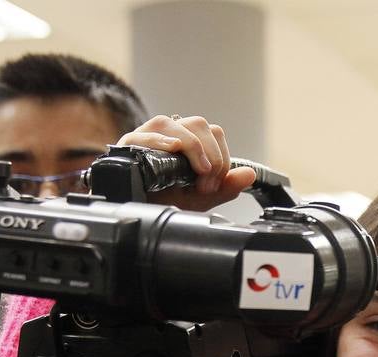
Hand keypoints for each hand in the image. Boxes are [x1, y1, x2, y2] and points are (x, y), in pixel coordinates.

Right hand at [117, 114, 256, 210]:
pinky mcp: (128, 144)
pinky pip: (145, 134)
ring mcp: (147, 136)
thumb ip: (226, 187)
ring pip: (172, 123)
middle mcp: (169, 134)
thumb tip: (250, 174)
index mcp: (187, 142)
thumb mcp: (201, 198)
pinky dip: (160, 141)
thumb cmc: (164, 201)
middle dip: (210, 156)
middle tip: (204, 184)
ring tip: (194, 173)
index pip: (213, 133)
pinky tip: (171, 150)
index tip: (213, 184)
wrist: (134, 211)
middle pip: (198, 124)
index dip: (221, 158)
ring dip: (191, 147)